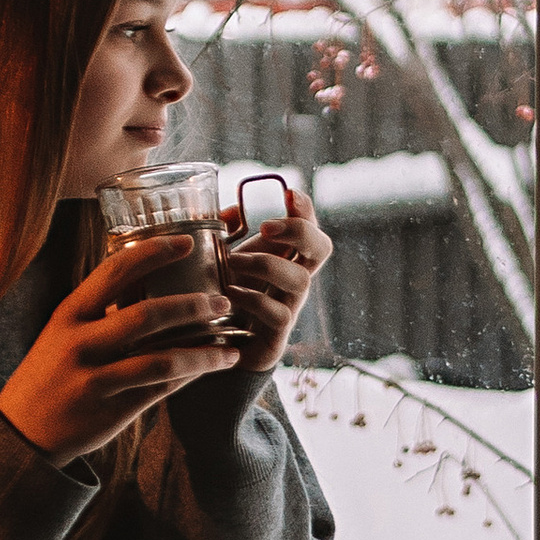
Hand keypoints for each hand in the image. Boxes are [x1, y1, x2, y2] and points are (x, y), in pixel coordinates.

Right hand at [0, 235, 237, 463]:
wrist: (22, 431)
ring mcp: (96, 379)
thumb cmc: (50, 372)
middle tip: (223, 302)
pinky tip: (209, 368)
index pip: (115, 271)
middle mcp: (80, 343)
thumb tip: (151, 280)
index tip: (187, 242)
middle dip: (193, 306)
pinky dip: (190, 376)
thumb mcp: (63, 332)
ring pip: (163, 360)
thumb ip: (100, 310)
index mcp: (69, 314)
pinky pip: (161, 389)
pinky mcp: (111, 411)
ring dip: (203, 352)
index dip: (154, 252)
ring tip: (230, 347)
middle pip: (148, 316)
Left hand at [219, 182, 331, 373]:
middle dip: (299, 231)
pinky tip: (230, 294)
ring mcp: (289, 306)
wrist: (217, 346)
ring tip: (231, 263)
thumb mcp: (223, 256)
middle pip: (321, 248)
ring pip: (300, 280)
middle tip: (265, 227)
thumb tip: (233, 209)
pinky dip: (254, 300)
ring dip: (265, 265)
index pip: (310, 227)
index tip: (289, 193)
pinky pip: (279, 314)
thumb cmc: (224, 294)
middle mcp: (294, 279)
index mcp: (285, 257)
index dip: (305, 209)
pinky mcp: (276, 334)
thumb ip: (227, 231)